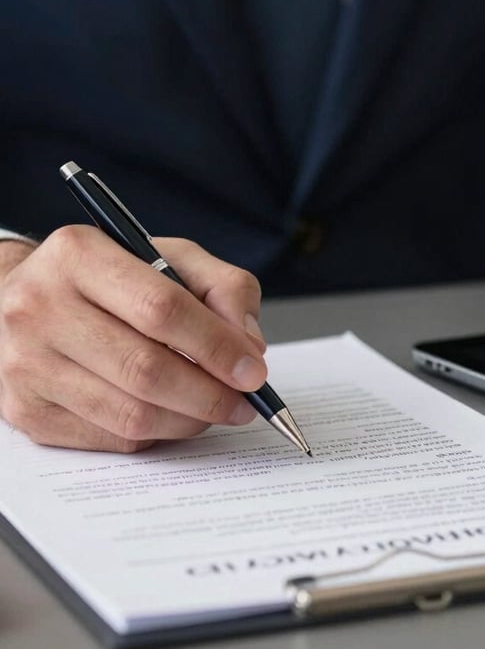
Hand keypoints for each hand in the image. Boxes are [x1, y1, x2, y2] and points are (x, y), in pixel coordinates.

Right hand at [0, 227, 266, 451]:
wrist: (23, 298)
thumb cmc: (111, 276)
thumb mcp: (172, 257)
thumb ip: (224, 288)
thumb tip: (250, 345)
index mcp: (79, 254)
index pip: (161, 308)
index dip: (216, 345)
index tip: (254, 369)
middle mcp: (40, 308)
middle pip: (145, 368)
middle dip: (210, 393)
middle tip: (245, 402)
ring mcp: (26, 365)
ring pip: (130, 413)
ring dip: (189, 420)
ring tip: (216, 409)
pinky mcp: (27, 412)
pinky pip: (111, 438)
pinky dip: (157, 433)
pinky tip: (173, 415)